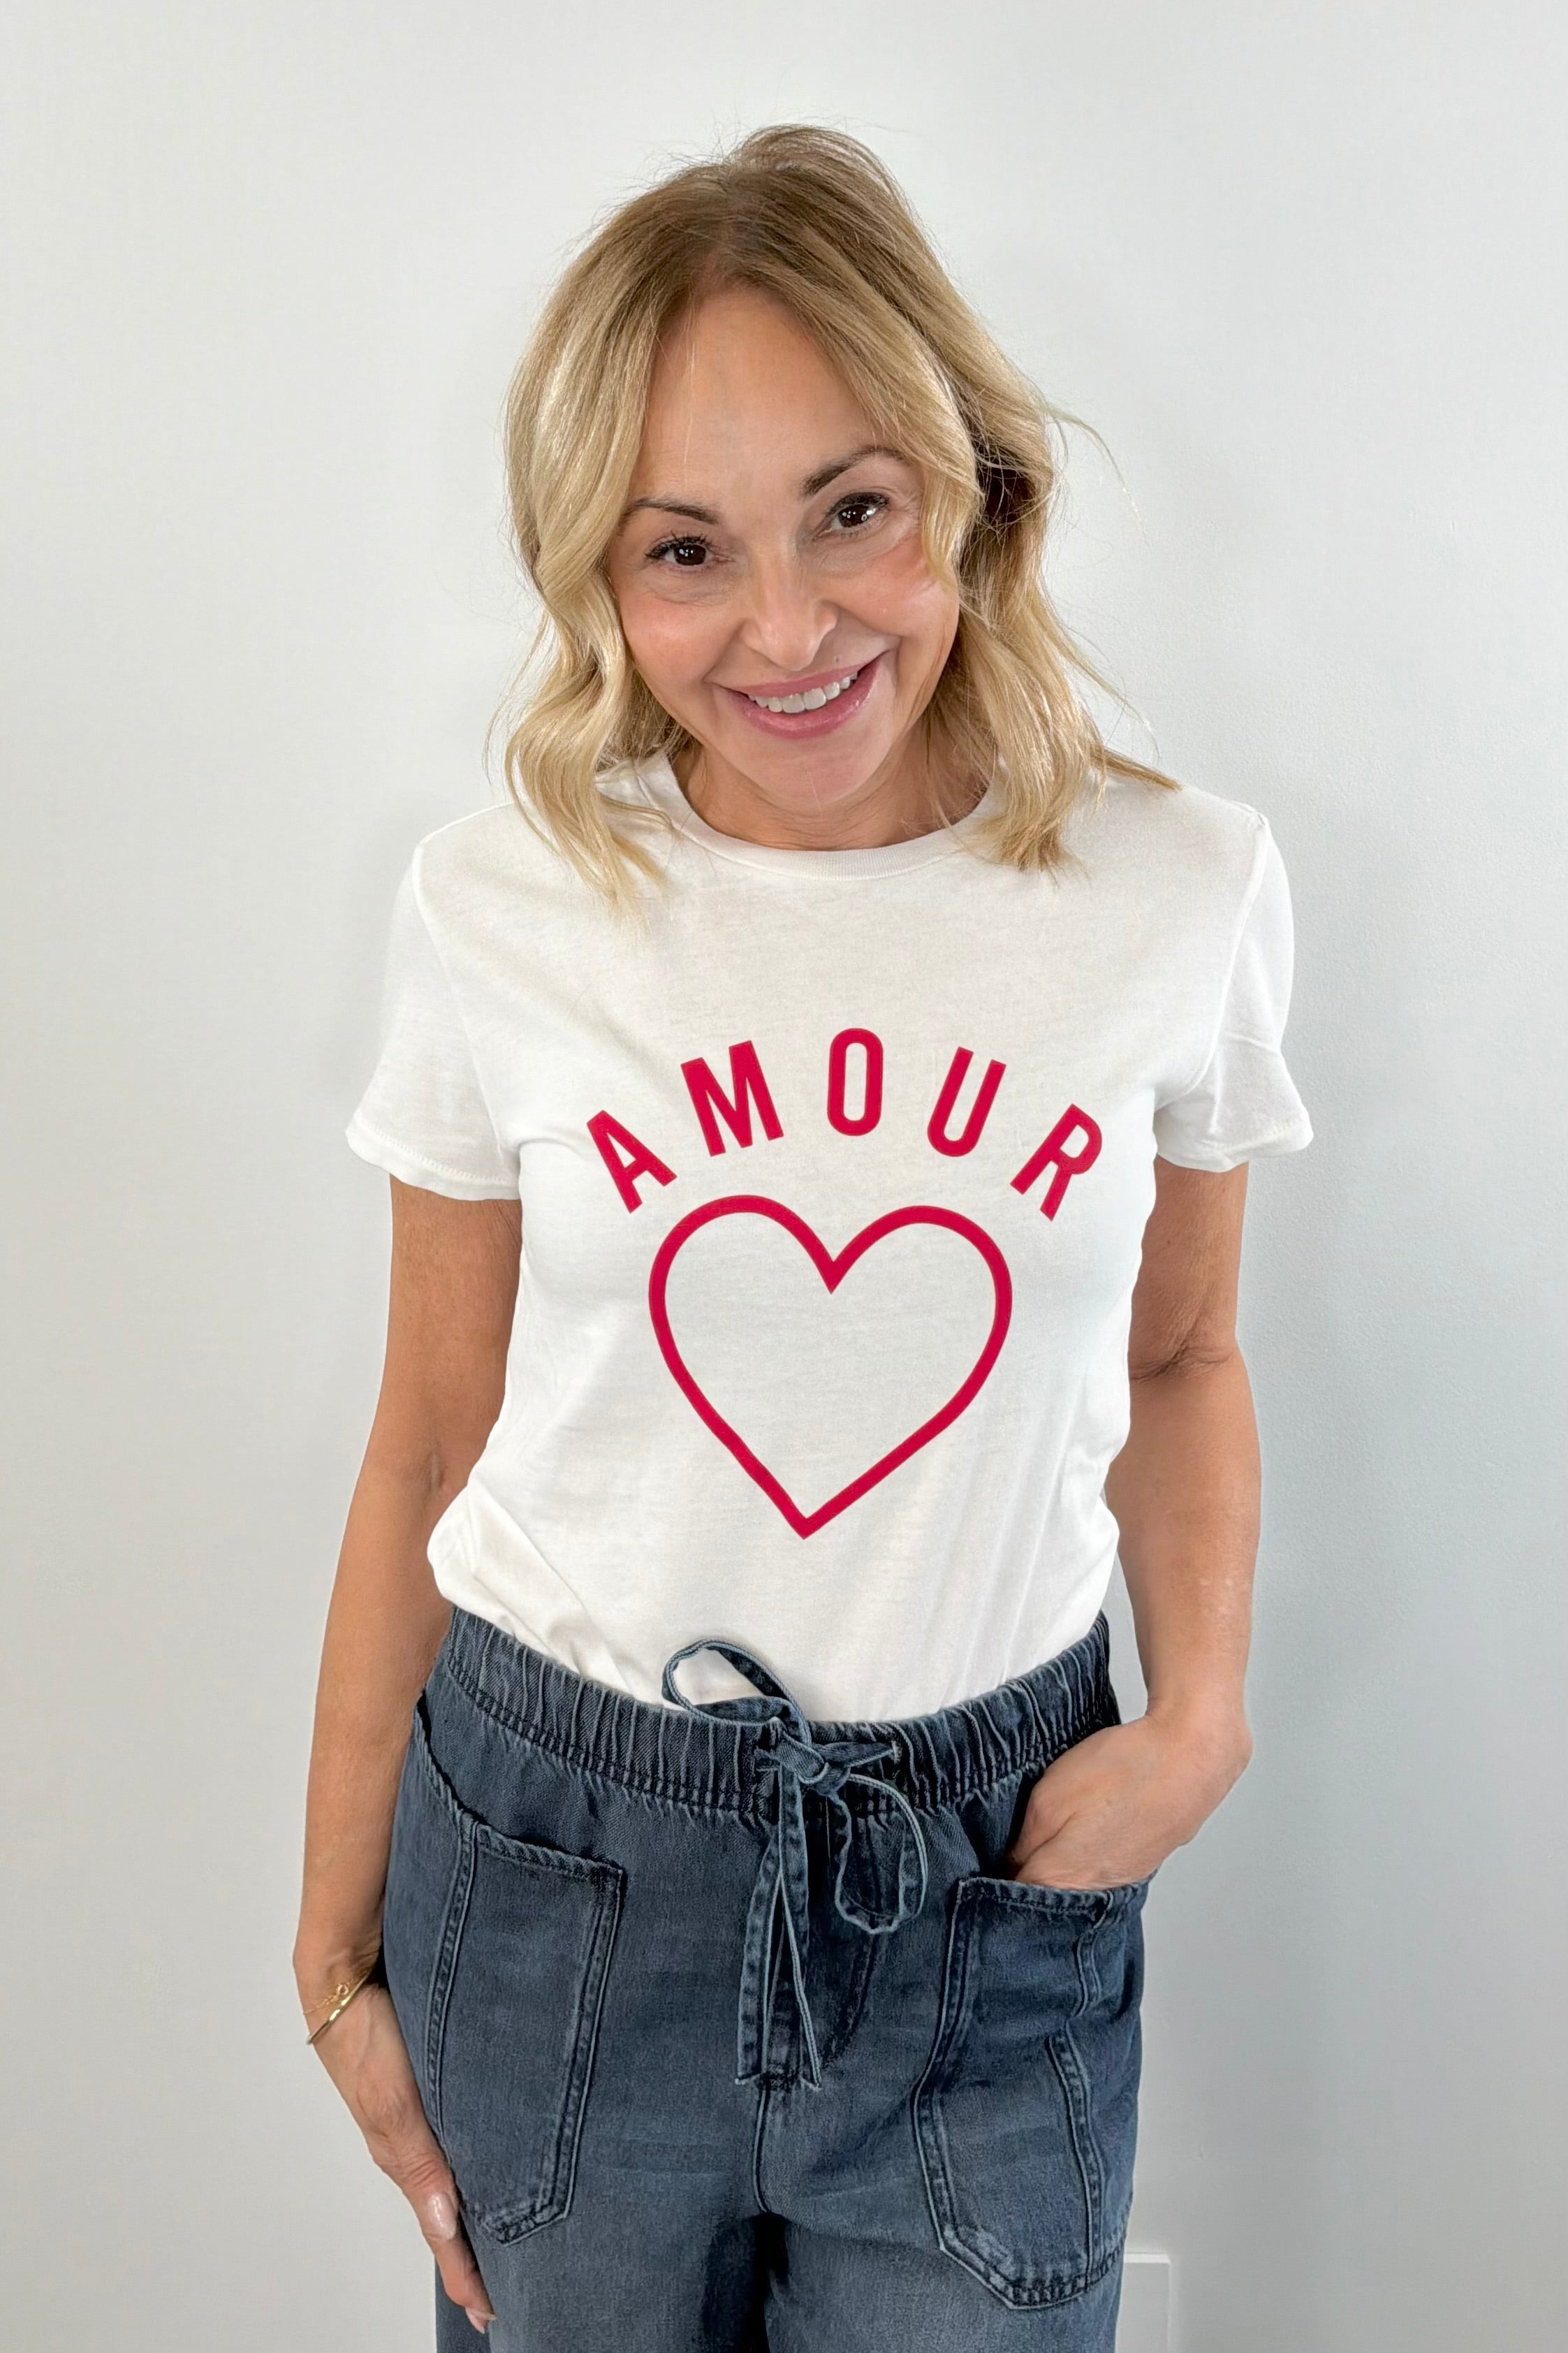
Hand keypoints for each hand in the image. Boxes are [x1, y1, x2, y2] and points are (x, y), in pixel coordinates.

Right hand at [306, 1977, 495, 2334]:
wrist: (346, 1973)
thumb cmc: (364, 2036)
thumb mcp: (396, 2105)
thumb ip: (422, 2162)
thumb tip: (446, 2224)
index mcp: (406, 2158)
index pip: (443, 2233)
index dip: (466, 2274)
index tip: (492, 2314)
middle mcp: (418, 2141)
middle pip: (452, 2211)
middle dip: (479, 2251)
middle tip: (513, 2287)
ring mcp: (426, 2111)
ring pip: (460, 2171)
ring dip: (486, 2204)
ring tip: (514, 2236)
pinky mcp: (437, 2081)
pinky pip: (462, 2132)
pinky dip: (483, 2156)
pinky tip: (506, 2155)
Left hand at [1001, 1707, 1251, 1890]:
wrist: (1192, 1755)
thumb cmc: (1121, 1771)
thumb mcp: (1048, 1800)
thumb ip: (1023, 1843)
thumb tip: (1008, 1868)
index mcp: (1064, 1879)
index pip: (1014, 1903)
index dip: (990, 1887)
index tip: (974, 1871)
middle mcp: (1096, 1890)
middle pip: (1047, 1897)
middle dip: (1024, 1881)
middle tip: (1007, 1852)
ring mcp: (1124, 1876)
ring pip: (1076, 1882)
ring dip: (1058, 1866)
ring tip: (1048, 1835)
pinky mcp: (1143, 1858)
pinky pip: (1103, 1866)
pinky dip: (1089, 1852)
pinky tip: (1087, 1827)